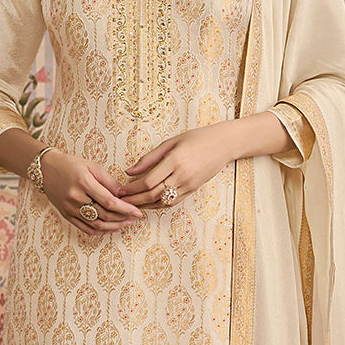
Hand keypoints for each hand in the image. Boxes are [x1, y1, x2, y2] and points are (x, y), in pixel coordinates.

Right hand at [39, 149, 146, 234]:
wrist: (46, 169)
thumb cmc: (72, 164)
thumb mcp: (92, 166)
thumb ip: (109, 181)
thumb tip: (125, 194)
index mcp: (84, 183)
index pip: (109, 202)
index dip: (126, 209)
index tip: (138, 212)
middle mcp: (75, 198)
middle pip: (104, 215)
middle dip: (123, 218)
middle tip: (135, 217)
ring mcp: (70, 209)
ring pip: (96, 225)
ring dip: (114, 227)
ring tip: (126, 223)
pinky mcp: (66, 215)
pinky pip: (86, 229)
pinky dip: (101, 231)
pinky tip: (111, 227)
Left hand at [119, 124, 237, 206]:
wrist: (224, 145)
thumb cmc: (196, 138)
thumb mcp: (171, 142)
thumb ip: (149, 158)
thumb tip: (129, 171)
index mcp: (175, 161)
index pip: (148, 181)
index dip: (132, 189)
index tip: (120, 189)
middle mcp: (182, 175)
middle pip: (153, 195)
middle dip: (134, 200)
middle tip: (120, 202)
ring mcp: (189, 185)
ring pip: (162, 202)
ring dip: (144, 206)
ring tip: (130, 205)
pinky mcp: (193, 190)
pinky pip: (172, 203)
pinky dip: (158, 205)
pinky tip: (147, 204)